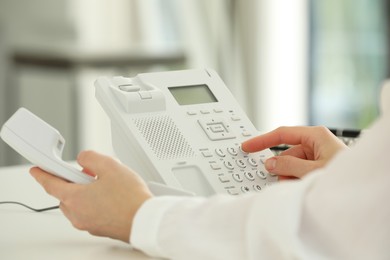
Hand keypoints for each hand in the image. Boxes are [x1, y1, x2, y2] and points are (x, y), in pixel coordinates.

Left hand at [30, 150, 152, 242]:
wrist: (146, 220)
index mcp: (75, 198)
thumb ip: (91, 157)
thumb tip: (84, 159)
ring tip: (105, 184)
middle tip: (88, 172)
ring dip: (85, 193)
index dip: (41, 174)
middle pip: (66, 194)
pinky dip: (94, 203)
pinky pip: (89, 212)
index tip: (36, 170)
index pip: (50, 184)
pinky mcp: (99, 228)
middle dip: (73, 181)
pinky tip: (112, 196)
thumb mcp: (110, 166)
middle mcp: (78, 214)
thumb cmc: (130, 198)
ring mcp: (88, 223)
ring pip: (78, 204)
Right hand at [241, 126, 347, 178]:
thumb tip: (270, 164)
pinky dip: (295, 182)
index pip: (281, 134)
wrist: (361, 187)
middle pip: (286, 155)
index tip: (248, 146)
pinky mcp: (317, 167)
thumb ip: (288, 165)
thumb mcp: (313, 169)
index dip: (262, 140)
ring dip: (289, 178)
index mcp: (314, 135)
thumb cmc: (346, 173)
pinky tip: (302, 188)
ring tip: (301, 186)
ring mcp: (316, 156)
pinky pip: (297, 173)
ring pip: (290, 166)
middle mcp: (314, 144)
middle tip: (284, 180)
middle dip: (282, 169)